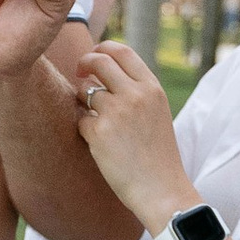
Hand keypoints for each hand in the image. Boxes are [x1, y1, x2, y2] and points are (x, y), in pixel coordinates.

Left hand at [70, 35, 192, 226]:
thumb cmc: (157, 155)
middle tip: (78, 73)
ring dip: (83, 101)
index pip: (121, 51)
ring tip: (96, 119)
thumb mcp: (156, 112)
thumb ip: (136, 90)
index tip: (92, 58)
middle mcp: (135, 95)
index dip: (101, 49)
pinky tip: (100, 145)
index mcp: (152, 88)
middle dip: (83, 63)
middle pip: (98, 62)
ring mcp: (117, 112)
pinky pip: (81, 121)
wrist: (162, 190)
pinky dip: (85, 130)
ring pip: (84, 91)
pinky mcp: (99, 133)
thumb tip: (103, 68)